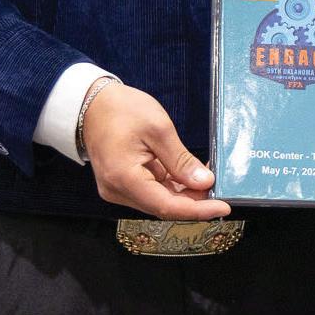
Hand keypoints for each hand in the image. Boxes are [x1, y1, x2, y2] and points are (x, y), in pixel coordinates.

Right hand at [82, 82, 230, 221]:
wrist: (92, 104)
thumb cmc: (122, 110)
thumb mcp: (158, 129)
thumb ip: (181, 161)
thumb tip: (204, 183)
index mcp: (124, 178)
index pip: (166, 206)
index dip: (197, 210)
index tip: (223, 207)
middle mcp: (117, 191)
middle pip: (162, 206)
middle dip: (193, 201)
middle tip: (219, 187)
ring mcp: (117, 189)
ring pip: (158, 201)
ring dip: (183, 194)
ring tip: (206, 178)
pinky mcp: (121, 184)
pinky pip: (150, 191)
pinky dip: (171, 186)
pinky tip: (187, 175)